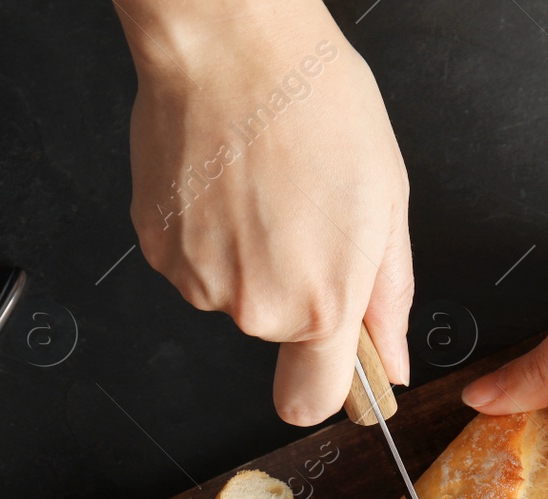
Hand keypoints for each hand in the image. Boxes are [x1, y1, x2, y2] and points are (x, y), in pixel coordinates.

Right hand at [116, 0, 412, 424]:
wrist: (231, 46)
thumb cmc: (313, 103)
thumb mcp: (385, 202)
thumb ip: (388, 296)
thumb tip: (389, 359)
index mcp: (320, 303)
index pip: (312, 402)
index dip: (326, 390)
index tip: (335, 370)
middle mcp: (252, 306)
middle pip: (273, 333)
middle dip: (291, 287)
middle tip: (303, 214)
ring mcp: (197, 281)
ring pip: (231, 293)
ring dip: (248, 255)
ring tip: (262, 186)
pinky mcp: (158, 251)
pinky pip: (193, 262)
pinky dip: (208, 232)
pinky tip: (226, 182)